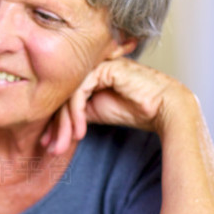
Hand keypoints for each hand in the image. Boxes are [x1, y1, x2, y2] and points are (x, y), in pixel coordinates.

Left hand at [41, 58, 187, 153]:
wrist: (165, 109)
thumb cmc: (136, 110)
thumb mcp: (97, 112)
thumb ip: (77, 111)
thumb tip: (55, 122)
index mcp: (88, 75)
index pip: (63, 97)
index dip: (54, 122)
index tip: (47, 144)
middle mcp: (91, 67)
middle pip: (63, 96)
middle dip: (56, 126)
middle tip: (51, 149)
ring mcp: (97, 65)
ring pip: (68, 95)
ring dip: (65, 124)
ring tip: (64, 145)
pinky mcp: (105, 68)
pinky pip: (79, 92)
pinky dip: (76, 114)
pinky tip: (80, 133)